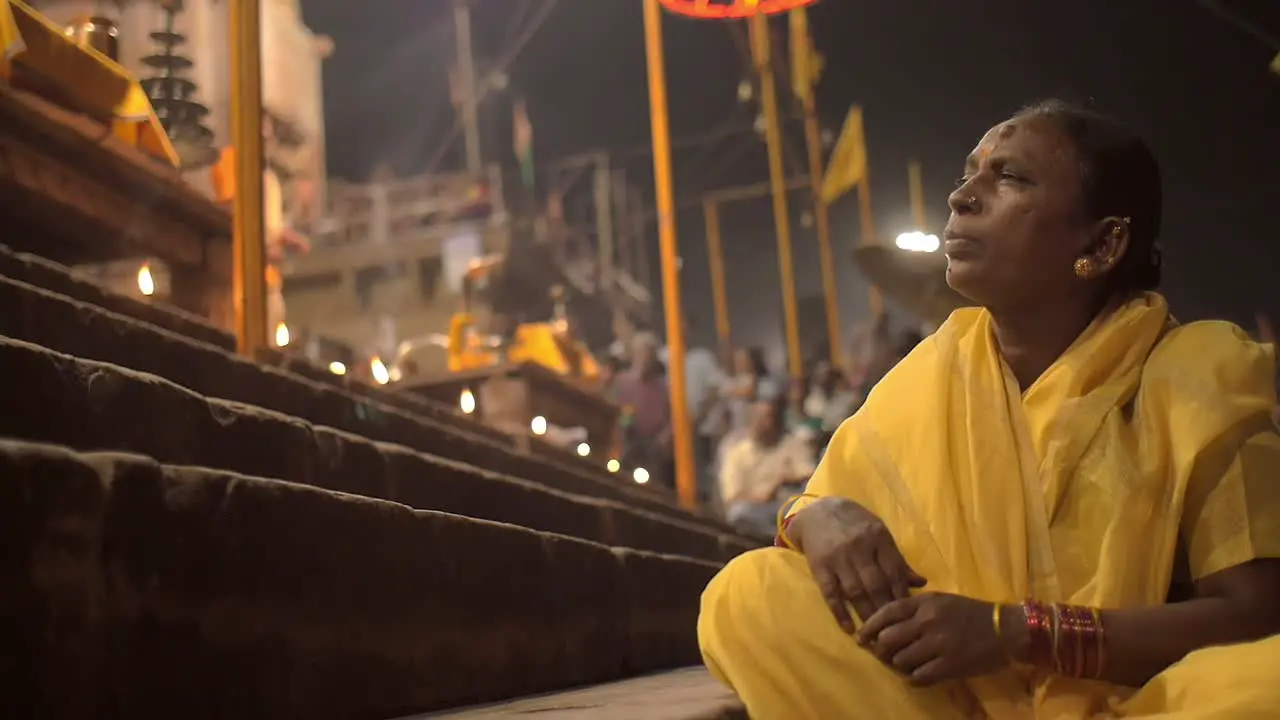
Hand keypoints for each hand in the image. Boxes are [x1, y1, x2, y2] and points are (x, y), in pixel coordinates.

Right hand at [790, 497, 925, 631]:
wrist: (818, 511)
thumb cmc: (855, 524)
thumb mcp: (879, 534)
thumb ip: (897, 559)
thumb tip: (921, 583)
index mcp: (878, 538)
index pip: (894, 571)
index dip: (902, 596)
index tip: (909, 617)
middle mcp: (859, 547)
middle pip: (876, 585)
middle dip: (886, 610)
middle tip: (894, 633)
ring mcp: (838, 557)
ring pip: (855, 591)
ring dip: (866, 615)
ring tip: (875, 635)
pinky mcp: (819, 566)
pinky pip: (831, 593)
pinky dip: (840, 612)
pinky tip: (850, 628)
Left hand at [856, 593, 1007, 686]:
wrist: (1006, 629)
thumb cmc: (970, 612)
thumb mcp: (940, 599)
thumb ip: (914, 606)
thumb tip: (884, 621)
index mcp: (924, 602)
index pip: (885, 613)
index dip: (868, 627)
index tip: (861, 637)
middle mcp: (927, 621)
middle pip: (887, 640)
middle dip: (880, 650)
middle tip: (882, 655)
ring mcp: (938, 644)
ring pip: (900, 661)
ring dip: (898, 666)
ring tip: (903, 665)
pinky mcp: (949, 666)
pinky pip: (918, 677)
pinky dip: (913, 679)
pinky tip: (916, 676)